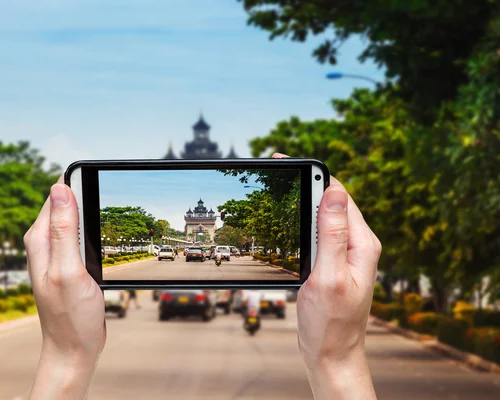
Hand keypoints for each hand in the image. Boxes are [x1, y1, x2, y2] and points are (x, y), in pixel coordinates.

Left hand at [25, 176, 105, 398]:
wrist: (73, 348)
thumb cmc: (70, 316)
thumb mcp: (69, 270)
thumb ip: (64, 230)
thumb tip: (59, 188)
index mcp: (39, 240)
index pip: (56, 194)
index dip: (78, 184)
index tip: (99, 185)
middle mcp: (45, 243)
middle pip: (67, 203)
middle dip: (88, 197)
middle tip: (111, 204)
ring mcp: (57, 253)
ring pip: (77, 219)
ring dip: (94, 215)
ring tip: (112, 220)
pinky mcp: (70, 262)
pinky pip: (82, 236)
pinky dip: (96, 232)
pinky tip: (107, 239)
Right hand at [273, 153, 379, 398]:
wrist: (331, 354)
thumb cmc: (330, 323)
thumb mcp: (329, 276)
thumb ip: (332, 234)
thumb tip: (333, 192)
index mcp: (362, 244)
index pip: (340, 195)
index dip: (315, 174)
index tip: (289, 161)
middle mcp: (357, 245)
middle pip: (332, 201)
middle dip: (307, 182)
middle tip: (278, 168)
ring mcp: (346, 254)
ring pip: (324, 216)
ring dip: (304, 200)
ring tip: (280, 187)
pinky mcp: (334, 263)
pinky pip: (320, 233)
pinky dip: (303, 221)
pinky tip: (288, 219)